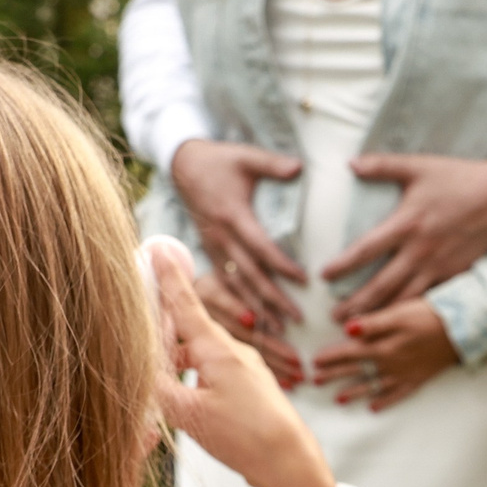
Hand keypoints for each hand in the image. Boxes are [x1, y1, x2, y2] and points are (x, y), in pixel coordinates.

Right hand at [152, 244, 342, 486]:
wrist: (292, 464)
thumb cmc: (245, 437)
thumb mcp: (190, 414)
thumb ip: (159, 388)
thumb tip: (140, 370)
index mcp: (217, 350)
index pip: (185, 305)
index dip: (168, 279)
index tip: (159, 248)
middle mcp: (234, 352)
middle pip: (189, 330)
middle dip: (163, 332)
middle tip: (141, 338)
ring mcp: (246, 369)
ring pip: (201, 354)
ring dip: (179, 361)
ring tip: (161, 383)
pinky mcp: (251, 388)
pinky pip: (215, 371)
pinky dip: (195, 377)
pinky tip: (187, 402)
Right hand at [171, 139, 307, 330]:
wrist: (182, 165)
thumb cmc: (219, 161)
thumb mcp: (246, 156)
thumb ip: (273, 164)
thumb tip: (299, 168)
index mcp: (233, 216)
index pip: (260, 247)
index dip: (281, 265)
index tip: (304, 280)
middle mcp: (221, 237)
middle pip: (249, 275)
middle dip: (272, 300)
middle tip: (297, 319)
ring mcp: (213, 247)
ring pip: (235, 285)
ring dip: (256, 309)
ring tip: (278, 330)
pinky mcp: (210, 251)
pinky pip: (224, 283)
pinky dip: (238, 303)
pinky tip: (252, 321)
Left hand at [310, 299, 458, 410]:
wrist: (462, 329)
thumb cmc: (429, 314)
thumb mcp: (398, 312)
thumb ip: (372, 323)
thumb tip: (346, 328)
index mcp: (382, 345)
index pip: (348, 352)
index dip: (330, 357)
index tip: (314, 362)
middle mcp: (389, 363)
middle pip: (356, 370)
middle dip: (334, 376)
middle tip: (315, 382)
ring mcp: (403, 374)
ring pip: (373, 386)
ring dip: (354, 393)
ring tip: (338, 399)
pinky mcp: (418, 379)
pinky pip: (397, 395)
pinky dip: (385, 401)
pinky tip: (373, 408)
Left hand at [324, 154, 486, 319]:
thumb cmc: (459, 179)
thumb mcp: (419, 166)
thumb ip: (382, 166)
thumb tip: (350, 164)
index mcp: (406, 224)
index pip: (366, 250)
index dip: (343, 266)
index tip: (324, 277)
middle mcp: (419, 251)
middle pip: (381, 285)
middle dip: (356, 305)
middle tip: (334, 318)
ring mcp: (438, 266)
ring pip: (403, 300)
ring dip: (380, 316)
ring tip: (360, 330)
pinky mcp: (454, 275)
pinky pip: (428, 300)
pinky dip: (410, 314)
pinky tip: (397, 324)